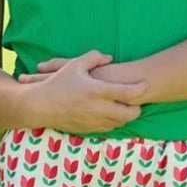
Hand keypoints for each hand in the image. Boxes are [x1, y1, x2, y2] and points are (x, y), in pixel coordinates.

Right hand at [18, 50, 147, 132]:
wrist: (40, 105)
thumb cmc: (57, 83)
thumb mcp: (75, 64)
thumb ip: (94, 57)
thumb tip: (109, 57)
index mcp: (97, 91)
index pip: (127, 92)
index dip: (140, 89)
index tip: (147, 85)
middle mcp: (98, 109)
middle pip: (128, 114)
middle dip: (137, 108)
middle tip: (140, 101)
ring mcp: (93, 121)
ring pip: (119, 123)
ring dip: (126, 117)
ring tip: (129, 108)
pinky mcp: (88, 129)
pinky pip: (108, 128)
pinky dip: (114, 122)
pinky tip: (114, 115)